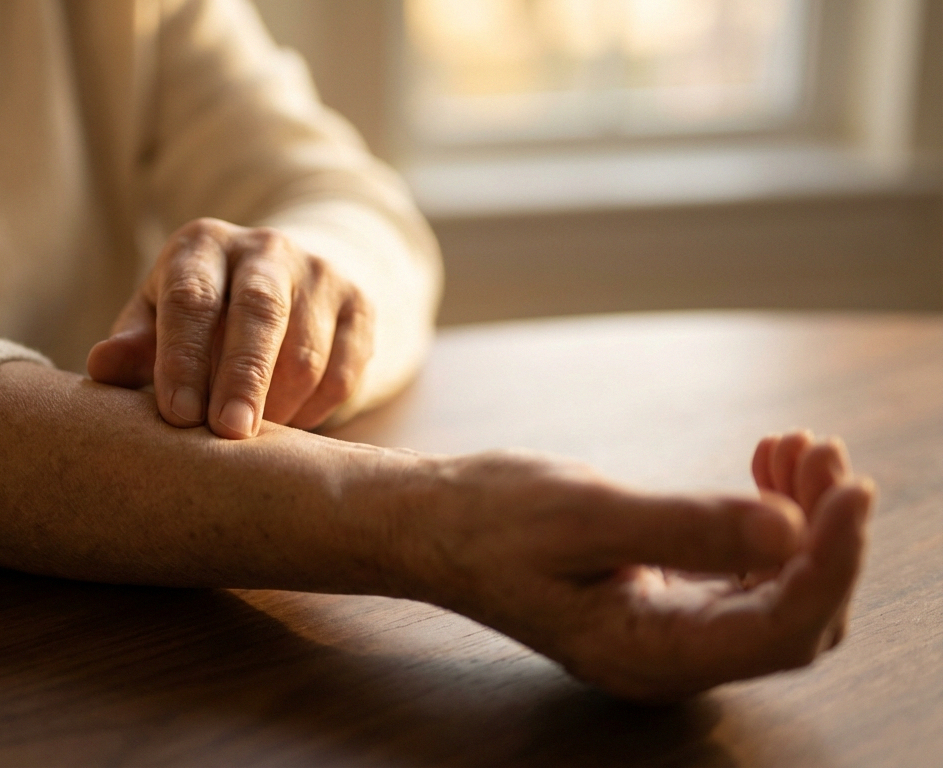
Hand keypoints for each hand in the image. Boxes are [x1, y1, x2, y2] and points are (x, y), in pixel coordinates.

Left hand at [87, 218, 372, 437]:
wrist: (284, 279)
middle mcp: (266, 249)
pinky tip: (287, 425)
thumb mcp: (158, 318)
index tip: (178, 415)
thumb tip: (102, 367)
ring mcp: (320, 273)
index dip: (183, 358)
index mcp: (203, 246)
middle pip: (259, 313)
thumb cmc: (201, 313)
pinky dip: (316, 410)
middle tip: (228, 434)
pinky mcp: (360, 305)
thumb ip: (132, 344)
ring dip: (278, 404)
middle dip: (243, 378)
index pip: (192, 298)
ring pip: (306, 350)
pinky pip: (343, 371)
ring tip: (249, 438)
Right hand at [402, 434, 871, 700]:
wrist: (432, 522)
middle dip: (825, 536)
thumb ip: (688, 526)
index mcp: (648, 653)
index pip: (780, 628)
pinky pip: (745, 572)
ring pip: (778, 591)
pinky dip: (767, 520)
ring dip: (802, 521)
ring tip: (797, 447)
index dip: (832, 563)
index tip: (851, 488)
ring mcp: (670, 632)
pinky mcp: (664, 599)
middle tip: (822, 453)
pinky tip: (764, 465)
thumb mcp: (584, 514)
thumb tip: (794, 530)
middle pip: (794, 616)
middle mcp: (670, 657)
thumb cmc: (490, 520)